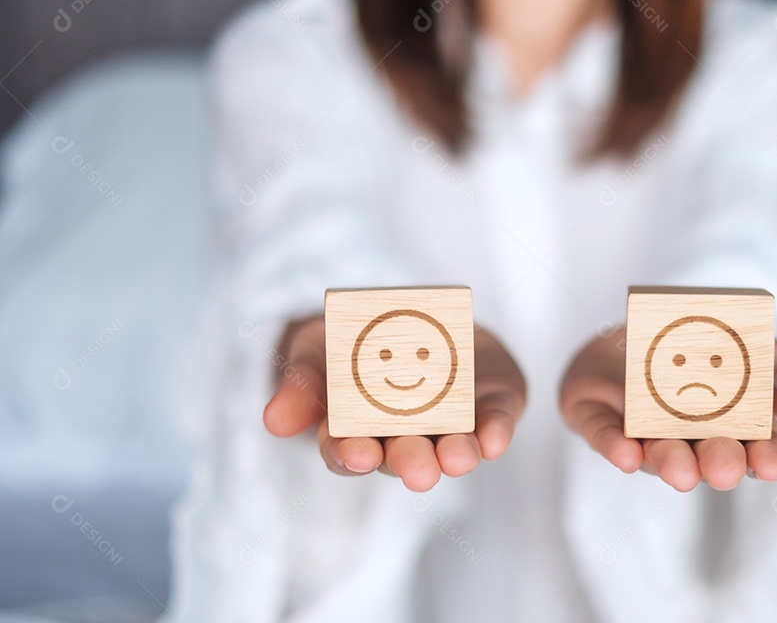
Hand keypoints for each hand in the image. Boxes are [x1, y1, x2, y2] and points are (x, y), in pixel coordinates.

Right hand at [263, 315, 525, 491]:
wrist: (411, 313)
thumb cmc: (352, 342)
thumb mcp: (316, 353)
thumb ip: (300, 384)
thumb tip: (273, 420)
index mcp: (356, 432)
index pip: (348, 450)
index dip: (351, 452)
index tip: (354, 452)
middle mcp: (405, 436)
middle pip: (405, 455)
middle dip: (411, 462)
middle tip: (418, 471)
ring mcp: (450, 423)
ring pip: (453, 446)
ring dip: (457, 454)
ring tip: (459, 459)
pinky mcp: (488, 404)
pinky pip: (494, 420)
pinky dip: (496, 430)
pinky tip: (496, 440)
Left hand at [558, 328, 776, 491]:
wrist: (625, 340)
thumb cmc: (696, 349)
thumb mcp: (750, 342)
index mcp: (739, 426)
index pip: (764, 445)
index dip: (772, 453)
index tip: (775, 460)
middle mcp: (695, 439)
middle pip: (714, 457)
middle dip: (722, 463)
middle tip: (728, 469)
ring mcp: (647, 433)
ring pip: (662, 453)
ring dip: (672, 462)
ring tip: (682, 472)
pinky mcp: (601, 422)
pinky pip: (606, 436)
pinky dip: (616, 446)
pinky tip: (626, 455)